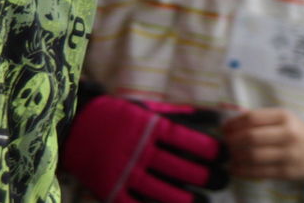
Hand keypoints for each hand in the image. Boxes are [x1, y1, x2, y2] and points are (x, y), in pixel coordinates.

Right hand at [61, 95, 226, 202]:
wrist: (76, 127)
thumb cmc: (120, 115)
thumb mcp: (151, 109)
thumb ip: (182, 115)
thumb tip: (216, 118)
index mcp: (151, 128)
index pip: (189, 140)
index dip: (211, 150)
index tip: (226, 156)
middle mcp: (140, 151)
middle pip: (181, 169)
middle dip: (207, 177)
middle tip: (223, 181)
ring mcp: (125, 173)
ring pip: (163, 193)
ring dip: (188, 200)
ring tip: (204, 202)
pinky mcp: (111, 191)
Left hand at [222, 108, 303, 182]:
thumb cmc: (298, 132)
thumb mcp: (284, 119)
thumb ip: (261, 120)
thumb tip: (230, 127)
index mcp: (284, 116)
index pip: (252, 118)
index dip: (233, 124)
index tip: (224, 129)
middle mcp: (287, 133)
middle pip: (251, 137)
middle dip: (232, 141)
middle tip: (226, 144)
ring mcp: (287, 154)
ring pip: (253, 156)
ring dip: (235, 157)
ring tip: (230, 156)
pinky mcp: (286, 172)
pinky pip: (258, 172)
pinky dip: (242, 171)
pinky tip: (235, 168)